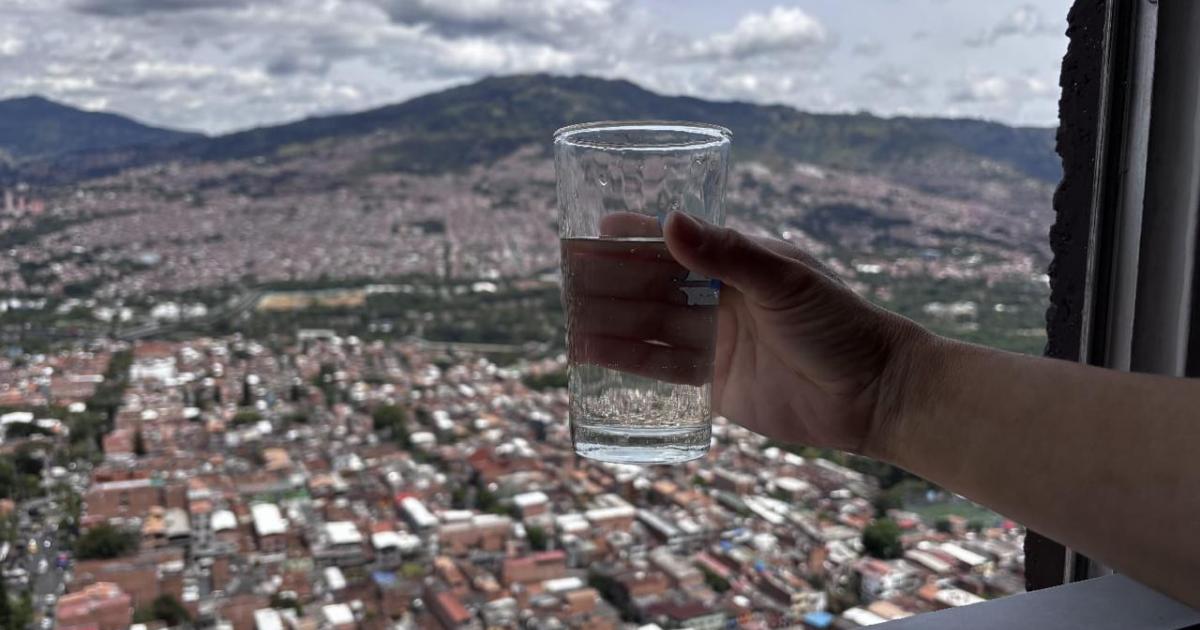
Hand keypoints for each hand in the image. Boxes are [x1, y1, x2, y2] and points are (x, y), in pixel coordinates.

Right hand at [564, 211, 926, 454]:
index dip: (637, 236)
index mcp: (738, 261)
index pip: (677, 241)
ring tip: (572, 320)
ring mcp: (716, 341)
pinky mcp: (715, 383)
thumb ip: (727, 254)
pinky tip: (596, 357)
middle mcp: (721, 298)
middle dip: (614, 281)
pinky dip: (630, 362)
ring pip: (652, 326)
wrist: (874, 394)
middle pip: (655, 285)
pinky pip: (663, 370)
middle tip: (570, 280)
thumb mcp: (784, 281)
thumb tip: (669, 222)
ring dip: (614, 321)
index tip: (596, 230)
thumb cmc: (840, 324)